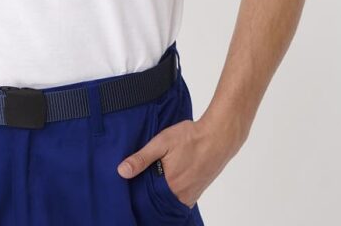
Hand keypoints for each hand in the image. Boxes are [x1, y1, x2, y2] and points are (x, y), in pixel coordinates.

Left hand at [116, 117, 237, 208]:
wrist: (218, 137)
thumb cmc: (190, 137)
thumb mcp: (161, 142)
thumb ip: (141, 158)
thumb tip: (122, 171)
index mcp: (169, 186)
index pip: (146, 200)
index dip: (137, 193)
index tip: (130, 186)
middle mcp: (180, 196)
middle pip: (158, 202)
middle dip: (148, 194)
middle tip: (141, 181)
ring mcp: (190, 195)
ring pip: (169, 201)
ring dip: (160, 194)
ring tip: (153, 180)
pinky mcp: (197, 191)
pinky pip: (180, 199)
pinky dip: (171, 193)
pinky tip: (167, 181)